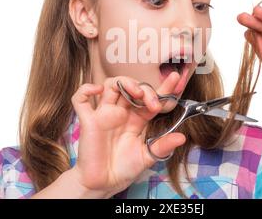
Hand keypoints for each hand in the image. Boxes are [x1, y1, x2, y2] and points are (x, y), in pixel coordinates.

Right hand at [70, 72, 184, 196]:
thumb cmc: (124, 169)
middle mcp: (121, 112)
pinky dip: (86, 89)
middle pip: (132, 86)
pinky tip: (97, 90)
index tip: (175, 78)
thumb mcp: (147, 157)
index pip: (151, 97)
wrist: (103, 184)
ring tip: (135, 94)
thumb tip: (182, 137)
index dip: (163, 87)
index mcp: (137, 119)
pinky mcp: (88, 121)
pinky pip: (80, 99)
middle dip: (145, 90)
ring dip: (123, 83)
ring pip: (110, 85)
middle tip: (153, 104)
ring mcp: (104, 114)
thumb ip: (162, 146)